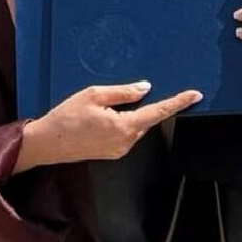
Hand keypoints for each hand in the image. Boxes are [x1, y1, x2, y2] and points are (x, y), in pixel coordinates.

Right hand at [16, 82, 200, 170]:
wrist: (46, 144)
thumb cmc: (66, 117)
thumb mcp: (94, 95)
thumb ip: (124, 92)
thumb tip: (146, 88)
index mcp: (124, 127)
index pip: (158, 112)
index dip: (178, 103)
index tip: (195, 96)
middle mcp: (125, 142)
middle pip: (146, 118)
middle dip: (143, 104)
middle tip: (123, 93)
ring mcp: (119, 150)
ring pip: (136, 126)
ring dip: (129, 113)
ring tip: (101, 107)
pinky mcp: (112, 152)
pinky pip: (126, 133)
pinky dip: (122, 121)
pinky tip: (103, 116)